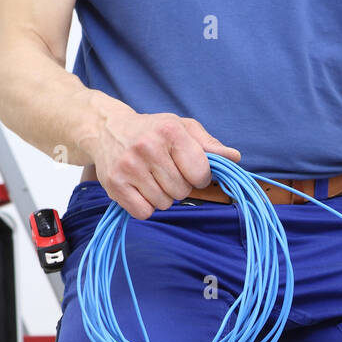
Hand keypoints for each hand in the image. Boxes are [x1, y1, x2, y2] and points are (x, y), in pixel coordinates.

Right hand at [94, 110, 240, 218]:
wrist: (106, 129)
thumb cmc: (152, 131)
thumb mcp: (182, 128)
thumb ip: (209, 144)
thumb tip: (234, 157)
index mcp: (170, 130)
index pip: (200, 173)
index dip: (198, 177)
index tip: (189, 170)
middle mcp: (148, 146)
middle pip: (181, 191)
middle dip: (178, 186)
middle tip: (164, 172)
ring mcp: (129, 166)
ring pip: (164, 204)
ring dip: (162, 197)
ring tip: (150, 178)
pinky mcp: (115, 184)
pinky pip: (144, 213)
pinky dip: (145, 206)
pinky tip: (139, 189)